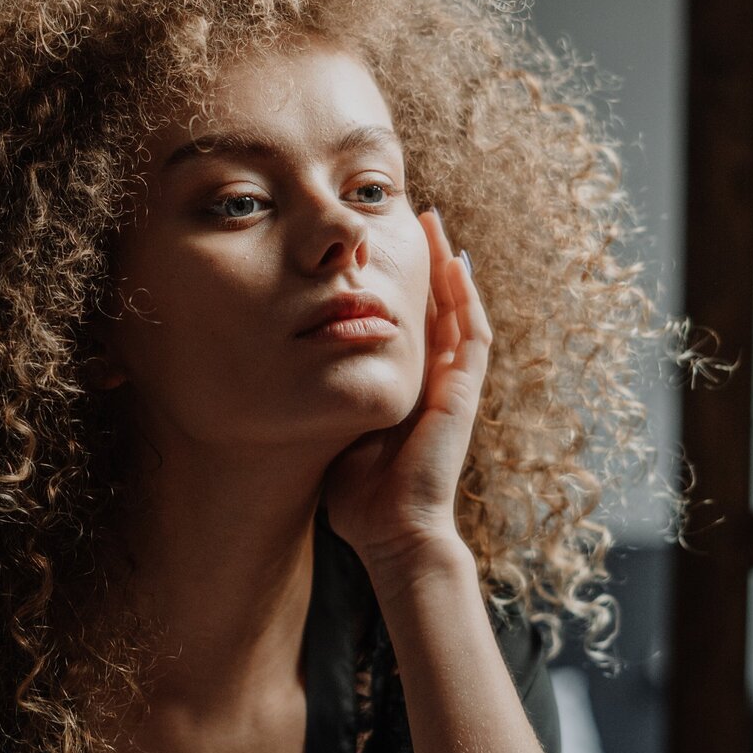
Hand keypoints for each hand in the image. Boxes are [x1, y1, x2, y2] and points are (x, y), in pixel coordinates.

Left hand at [322, 209, 491, 578]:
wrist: (394, 534)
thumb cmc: (360, 498)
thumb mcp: (335, 430)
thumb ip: (323, 399)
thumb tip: (280, 374)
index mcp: (407, 388)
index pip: (408, 324)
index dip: (399, 285)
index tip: (380, 249)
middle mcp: (435, 382)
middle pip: (437, 307)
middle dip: (427, 262)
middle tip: (415, 218)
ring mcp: (455, 387)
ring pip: (459, 311)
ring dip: (449, 267)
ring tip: (436, 226)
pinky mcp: (464, 395)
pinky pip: (471, 337)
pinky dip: (465, 299)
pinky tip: (454, 266)